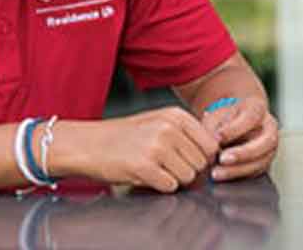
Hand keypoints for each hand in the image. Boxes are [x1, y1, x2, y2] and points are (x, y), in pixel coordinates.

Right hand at [76, 107, 219, 192]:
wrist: (86, 144)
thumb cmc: (122, 136)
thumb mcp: (156, 123)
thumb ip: (186, 135)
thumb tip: (216, 155)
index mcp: (174, 115)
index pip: (211, 145)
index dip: (199, 157)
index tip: (182, 157)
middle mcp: (168, 128)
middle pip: (202, 164)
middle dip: (186, 170)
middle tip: (161, 163)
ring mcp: (157, 147)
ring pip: (189, 178)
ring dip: (173, 179)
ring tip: (151, 167)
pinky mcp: (145, 166)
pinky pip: (171, 187)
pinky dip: (159, 186)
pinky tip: (143, 174)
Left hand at [200, 96, 277, 180]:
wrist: (235, 122)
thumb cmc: (224, 116)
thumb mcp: (217, 114)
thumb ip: (214, 125)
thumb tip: (210, 142)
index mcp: (258, 109)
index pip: (250, 118)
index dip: (234, 129)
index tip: (217, 137)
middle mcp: (269, 129)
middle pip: (264, 143)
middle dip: (243, 153)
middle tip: (222, 159)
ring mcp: (269, 147)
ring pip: (262, 161)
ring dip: (239, 169)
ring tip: (217, 173)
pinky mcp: (264, 162)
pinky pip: (255, 171)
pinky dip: (238, 175)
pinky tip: (222, 176)